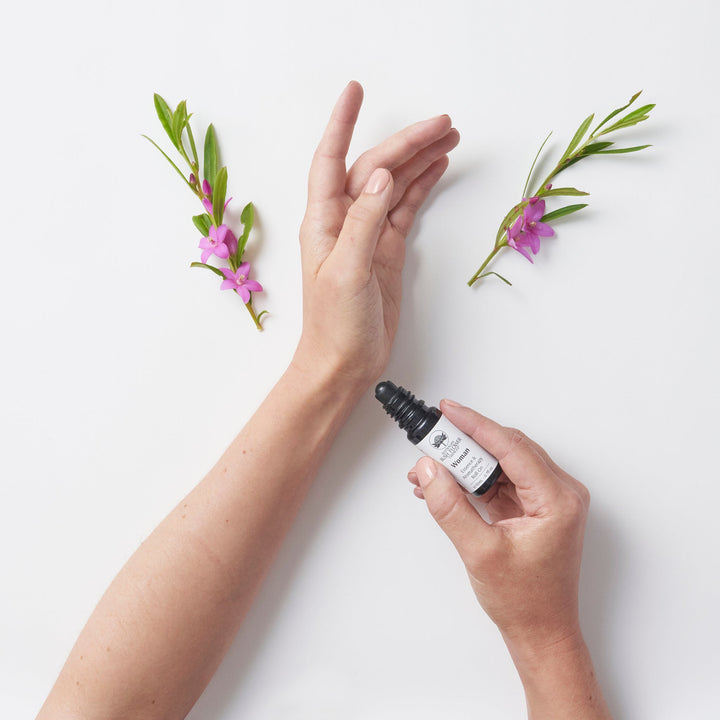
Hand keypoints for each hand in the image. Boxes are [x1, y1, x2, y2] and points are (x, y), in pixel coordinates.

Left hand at [292, 81, 458, 391]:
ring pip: (394, 185)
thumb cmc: (335, 325)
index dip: (342, 123)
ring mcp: (368, 235)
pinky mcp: (386, 251)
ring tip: (450, 137)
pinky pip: (405, 208)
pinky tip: (437, 168)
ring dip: (420, 160)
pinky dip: (421, 187)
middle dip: (406, 142)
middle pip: (375, 167)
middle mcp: (344, 221)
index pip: (330, 159)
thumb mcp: (346, 272)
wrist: (344, 363)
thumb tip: (379, 177)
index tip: (355, 91)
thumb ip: (362, 223)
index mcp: (324, 221)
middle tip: (442, 123)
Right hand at [408, 399, 589, 652]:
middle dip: (465, 443)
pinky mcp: (534, 507)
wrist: (541, 632)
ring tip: (430, 468)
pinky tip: (446, 484)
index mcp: (557, 499)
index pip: (511, 446)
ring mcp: (547, 500)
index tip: (448, 411)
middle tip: (432, 438)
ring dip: (466, 463)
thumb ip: (451, 507)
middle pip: (506, 449)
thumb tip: (429, 470)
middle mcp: (558, 493)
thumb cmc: (525, 601)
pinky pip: (501, 480)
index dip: (475, 424)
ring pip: (501, 463)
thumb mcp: (480, 553)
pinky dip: (473, 480)